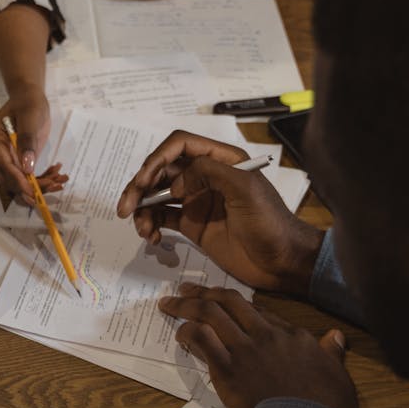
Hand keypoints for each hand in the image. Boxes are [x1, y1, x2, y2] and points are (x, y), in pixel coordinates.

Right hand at [0, 86, 67, 204]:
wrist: (29, 99)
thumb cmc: (28, 104)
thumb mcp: (31, 117)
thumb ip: (28, 140)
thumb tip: (26, 167)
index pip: (3, 165)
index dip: (18, 180)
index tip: (33, 191)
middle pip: (8, 179)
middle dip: (31, 187)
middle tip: (54, 185)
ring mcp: (3, 159)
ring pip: (17, 183)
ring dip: (38, 186)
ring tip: (59, 180)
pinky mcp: (14, 163)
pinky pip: (25, 178)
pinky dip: (40, 180)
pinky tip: (55, 174)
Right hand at [116, 130, 323, 296]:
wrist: (282, 261)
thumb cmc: (270, 223)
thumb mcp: (245, 189)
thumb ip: (209, 172)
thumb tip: (176, 181)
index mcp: (220, 160)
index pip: (179, 146)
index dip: (156, 159)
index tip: (144, 182)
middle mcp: (205, 177)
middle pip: (161, 171)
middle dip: (139, 187)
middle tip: (125, 208)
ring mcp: (196, 201)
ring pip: (156, 196)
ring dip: (142, 209)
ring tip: (142, 230)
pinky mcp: (192, 225)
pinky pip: (161, 218)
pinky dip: (150, 225)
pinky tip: (152, 238)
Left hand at [159, 283, 359, 407]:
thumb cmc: (327, 407)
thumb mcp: (337, 374)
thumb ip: (332, 353)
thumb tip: (336, 337)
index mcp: (293, 335)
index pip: (257, 309)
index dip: (235, 304)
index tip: (221, 302)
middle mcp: (266, 334)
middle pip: (230, 301)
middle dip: (205, 292)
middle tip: (185, 289)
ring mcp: (245, 349)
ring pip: (211, 314)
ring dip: (186, 306)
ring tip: (170, 304)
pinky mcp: (227, 368)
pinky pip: (201, 339)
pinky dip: (187, 332)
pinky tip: (179, 333)